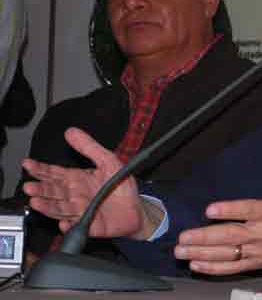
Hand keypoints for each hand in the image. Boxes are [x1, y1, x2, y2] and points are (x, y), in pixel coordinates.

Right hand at [22, 127, 152, 239]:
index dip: (40, 169)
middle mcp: (74, 196)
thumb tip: (71, 131)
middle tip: (29, 187)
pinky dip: (70, 225)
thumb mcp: (107, 160)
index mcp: (77, 179)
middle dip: (40, 189)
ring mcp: (80, 211)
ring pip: (61, 209)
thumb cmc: (120, 184)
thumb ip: (89, 147)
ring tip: (36, 202)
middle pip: (53, 192)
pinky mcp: (91, 225)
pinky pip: (79, 226)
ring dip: (48, 207)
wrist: (136, 207)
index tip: (28, 164)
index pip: (54, 173)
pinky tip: (63, 223)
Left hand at [175, 158, 261, 274]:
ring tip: (182, 251)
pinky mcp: (258, 262)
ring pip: (228, 254)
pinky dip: (214, 268)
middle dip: (205, 238)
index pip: (249, 210)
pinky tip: (196, 265)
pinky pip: (234, 268)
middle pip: (231, 236)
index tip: (210, 210)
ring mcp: (259, 250)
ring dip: (203, 254)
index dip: (230, 210)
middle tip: (183, 237)